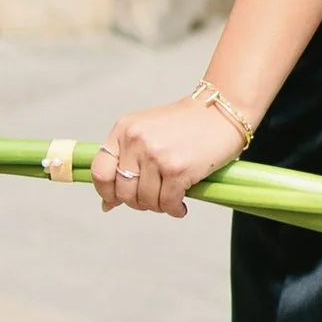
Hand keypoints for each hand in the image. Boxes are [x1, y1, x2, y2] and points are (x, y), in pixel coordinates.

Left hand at [90, 95, 245, 219]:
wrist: (222, 112)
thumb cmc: (186, 125)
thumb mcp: (148, 132)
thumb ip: (127, 162)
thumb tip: (107, 204)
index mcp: (124, 129)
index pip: (100, 170)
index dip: (106, 191)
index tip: (117, 199)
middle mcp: (136, 141)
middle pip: (123, 191)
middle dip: (138, 202)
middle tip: (154, 199)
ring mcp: (156, 155)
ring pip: (145, 200)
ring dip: (158, 206)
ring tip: (170, 199)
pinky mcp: (177, 169)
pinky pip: (167, 203)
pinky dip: (174, 209)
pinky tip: (181, 205)